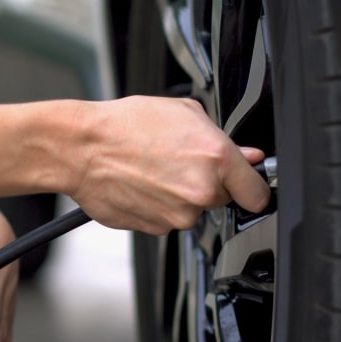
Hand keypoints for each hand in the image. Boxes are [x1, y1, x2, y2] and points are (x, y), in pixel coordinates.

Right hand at [70, 96, 269, 233]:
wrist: (82, 149)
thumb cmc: (125, 125)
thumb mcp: (183, 113)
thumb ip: (220, 138)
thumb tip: (246, 156)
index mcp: (215, 159)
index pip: (257, 192)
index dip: (253, 187)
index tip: (248, 186)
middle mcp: (200, 192)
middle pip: (221, 199)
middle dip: (207, 184)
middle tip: (179, 161)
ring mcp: (177, 215)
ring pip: (191, 210)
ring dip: (179, 195)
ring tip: (153, 169)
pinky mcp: (155, 228)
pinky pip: (166, 219)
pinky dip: (157, 206)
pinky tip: (141, 183)